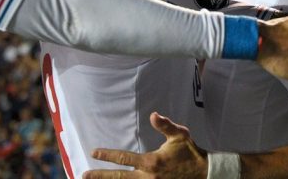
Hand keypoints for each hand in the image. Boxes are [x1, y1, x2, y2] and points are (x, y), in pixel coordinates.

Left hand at [83, 112, 206, 178]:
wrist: (204, 173)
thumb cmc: (190, 152)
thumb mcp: (180, 135)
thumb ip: (165, 125)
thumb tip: (153, 115)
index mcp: (151, 162)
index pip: (123, 158)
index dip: (107, 155)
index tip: (94, 152)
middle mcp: (148, 178)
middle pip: (118, 178)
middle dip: (100, 176)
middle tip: (83, 174)